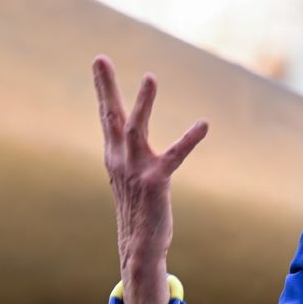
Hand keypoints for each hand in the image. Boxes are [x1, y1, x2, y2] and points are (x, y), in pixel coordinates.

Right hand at [93, 55, 208, 303]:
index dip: (104, 89)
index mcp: (114, 156)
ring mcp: (136, 170)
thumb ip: (129, 155)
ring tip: (150, 77)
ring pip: (136, 129)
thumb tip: (128, 138)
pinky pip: (175, 155)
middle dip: (106, 86)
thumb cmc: (139, 210)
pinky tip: (203, 124)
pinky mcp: (155, 182)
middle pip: (111, 115)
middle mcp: (120, 159)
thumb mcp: (129, 177)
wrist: (140, 245)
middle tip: (100, 58)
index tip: (99, 62)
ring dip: (143, 103)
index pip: (107, 116)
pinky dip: (189, 139)